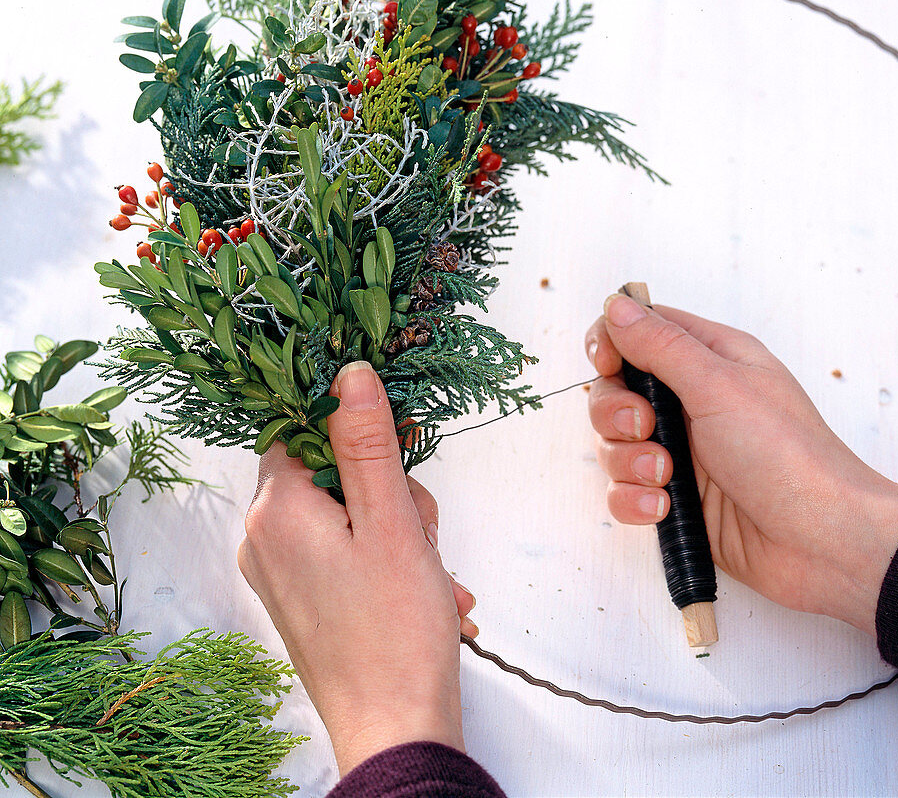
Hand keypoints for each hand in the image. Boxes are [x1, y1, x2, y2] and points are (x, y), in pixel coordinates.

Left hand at [237, 361, 475, 774]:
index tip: (399, 447)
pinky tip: (423, 587)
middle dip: (388, 487)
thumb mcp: (392, 521)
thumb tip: (349, 375)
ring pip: (343, 509)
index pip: (300, 428)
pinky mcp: (300, 597)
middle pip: (328, 469)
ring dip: (396, 525)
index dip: (354, 429)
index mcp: (276, 512)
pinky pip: (341, 549)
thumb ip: (368, 444)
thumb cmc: (395, 631)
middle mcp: (263, 539)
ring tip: (427, 568)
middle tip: (421, 529)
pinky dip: (384, 556)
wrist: (394, 729)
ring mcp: (279, 572)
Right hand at [586, 295, 897, 636]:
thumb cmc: (788, 454)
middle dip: (615, 412)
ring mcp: (684, 452)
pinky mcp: (677, 499)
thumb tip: (617, 305)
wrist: (824, 541)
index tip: (608, 364)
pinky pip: (625, 492)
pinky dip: (634, 500)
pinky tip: (663, 508)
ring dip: (627, 462)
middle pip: (615, 390)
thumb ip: (661, 345)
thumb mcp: (721, 385)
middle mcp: (693, 401)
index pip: (640, 331)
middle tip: (645, 427)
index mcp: (712, 359)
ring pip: (614, 444)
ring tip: (666, 477)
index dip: (612, 344)